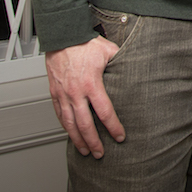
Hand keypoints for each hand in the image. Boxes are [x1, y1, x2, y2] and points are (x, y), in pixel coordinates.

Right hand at [45, 36, 124, 157]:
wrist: (63, 38)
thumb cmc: (85, 43)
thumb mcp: (109, 51)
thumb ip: (121, 63)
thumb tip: (136, 66)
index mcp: (92, 84)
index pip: (105, 112)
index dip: (113, 127)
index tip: (119, 136)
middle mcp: (76, 93)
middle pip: (85, 124)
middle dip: (94, 141)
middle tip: (101, 153)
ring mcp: (63, 95)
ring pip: (70, 124)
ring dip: (78, 139)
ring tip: (85, 150)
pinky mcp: (55, 94)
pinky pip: (60, 115)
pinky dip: (66, 128)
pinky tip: (71, 134)